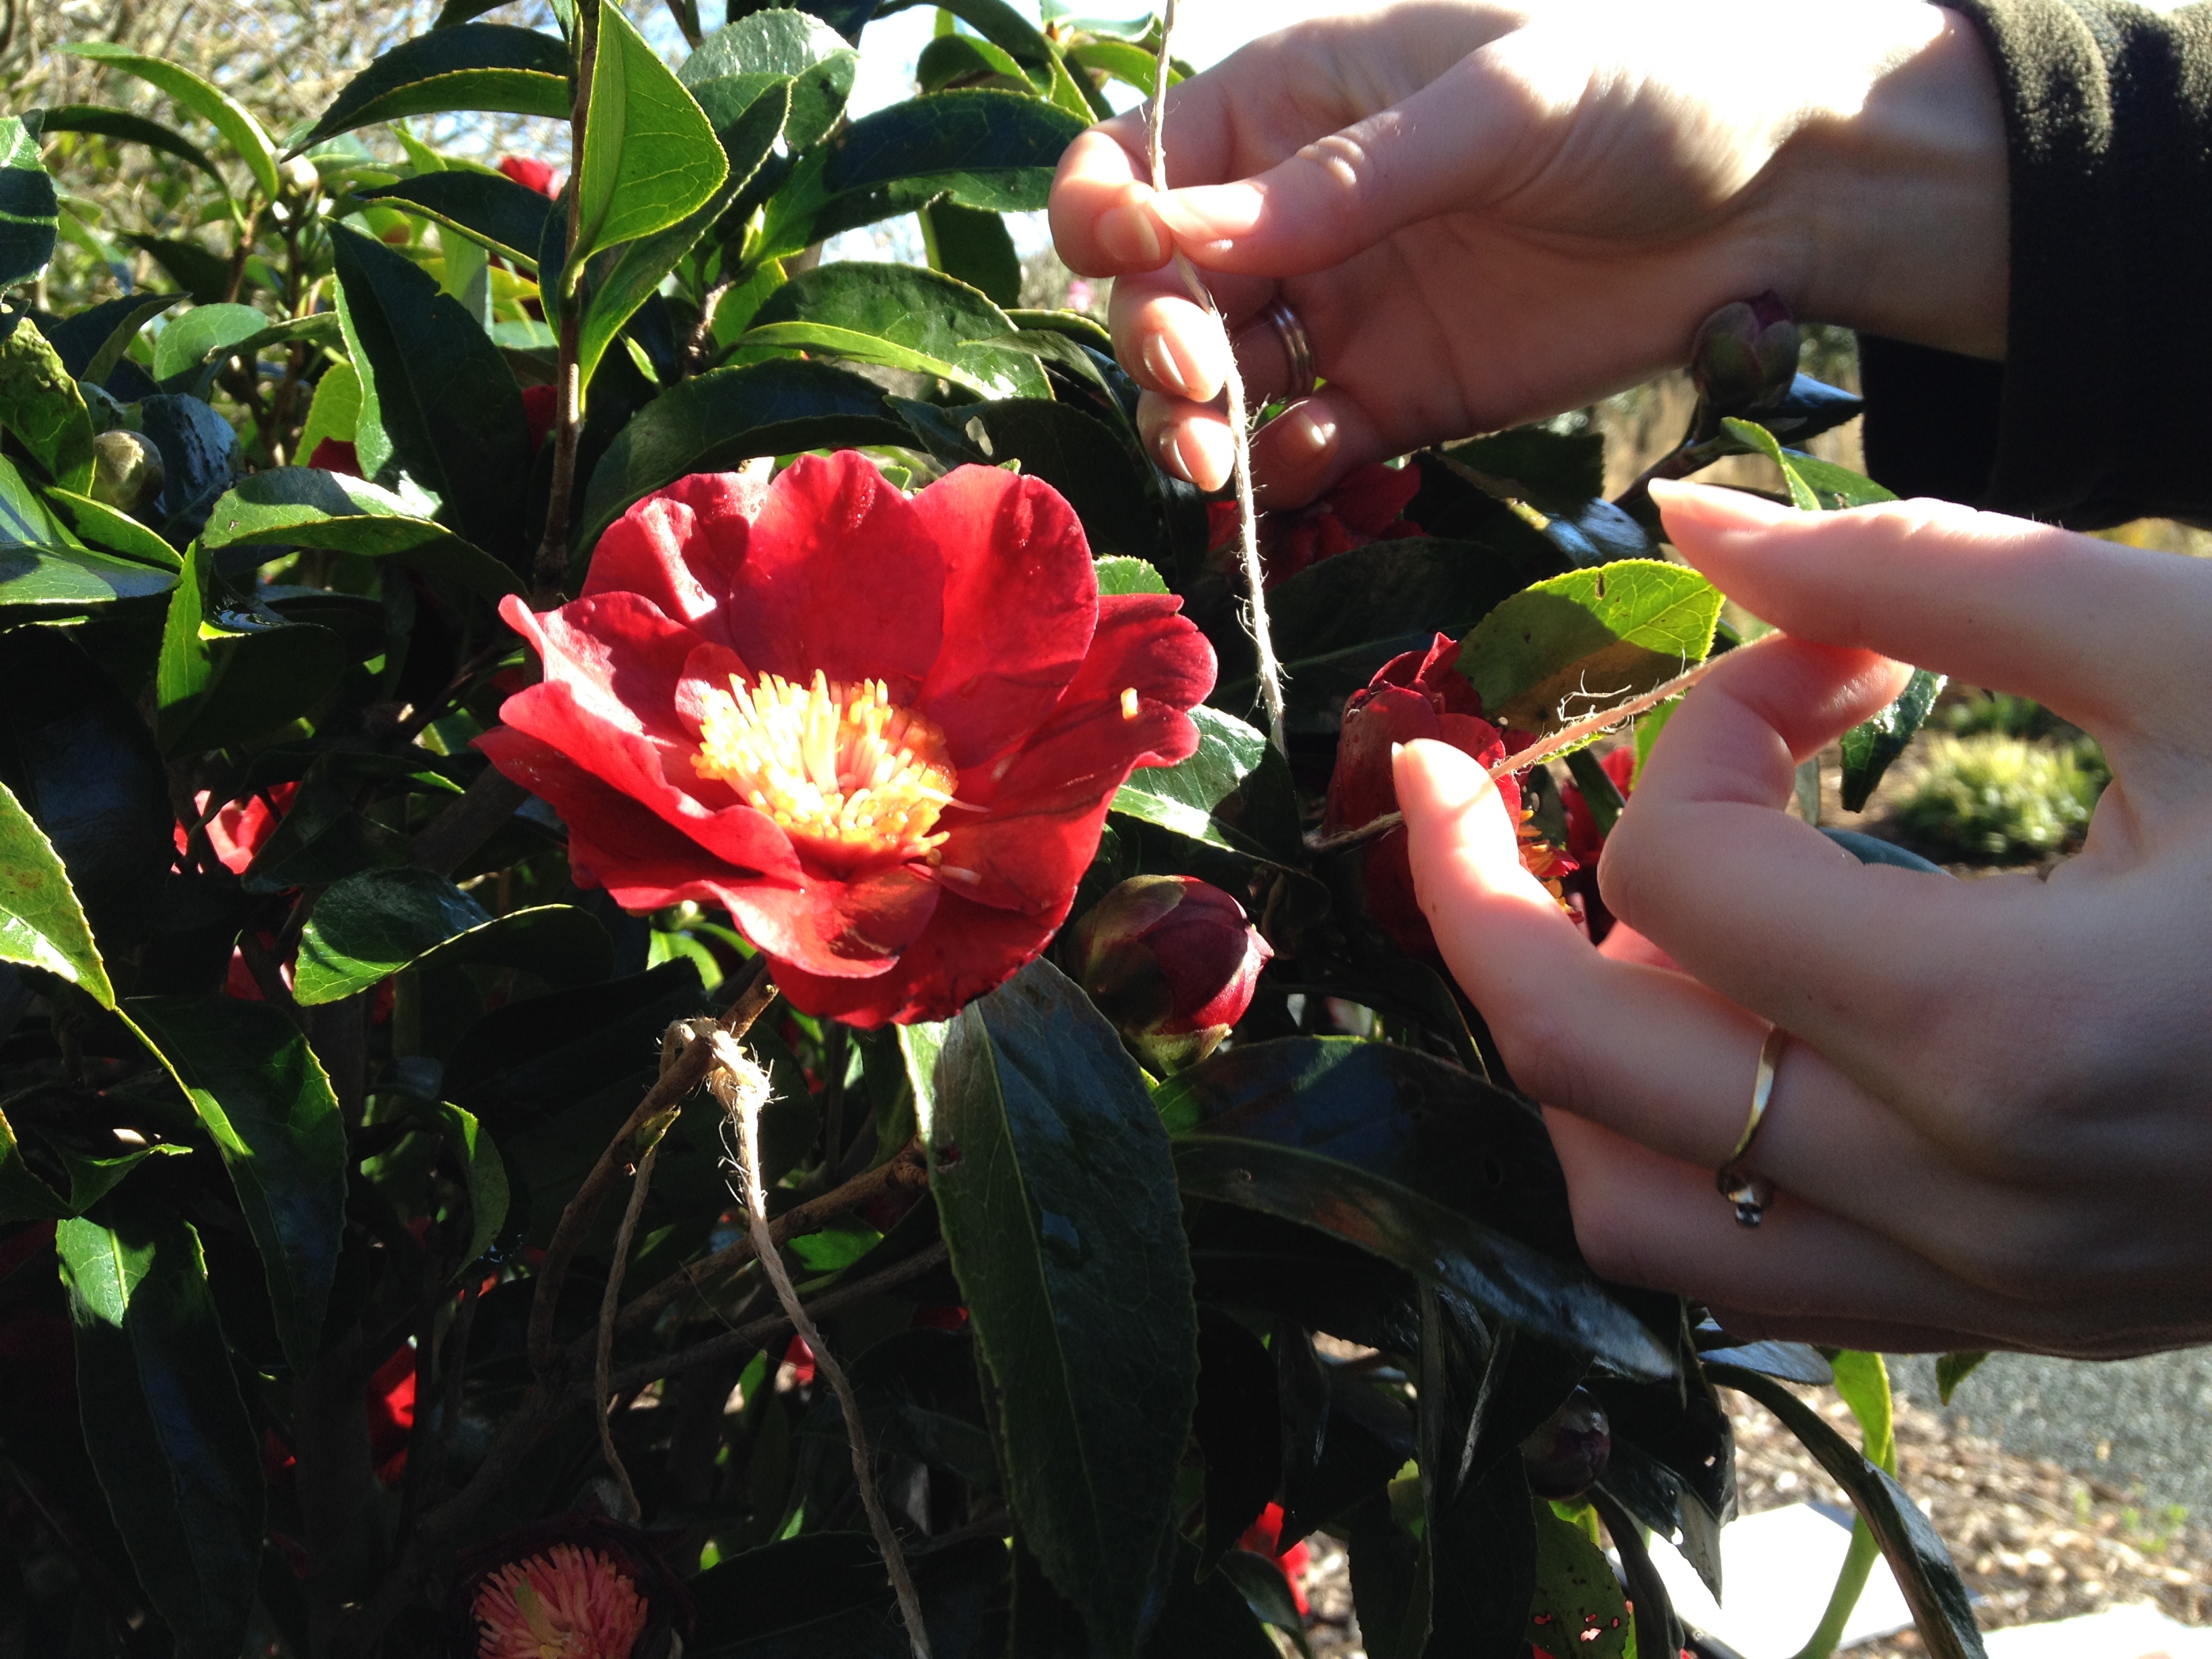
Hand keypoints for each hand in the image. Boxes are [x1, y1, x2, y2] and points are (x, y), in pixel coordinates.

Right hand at [1047, 0, 2005, 503]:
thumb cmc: (1649, 90)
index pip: (1141, 159)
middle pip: (1161, 287)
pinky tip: (1301, 471)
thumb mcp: (1499, 105)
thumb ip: (1342, 180)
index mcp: (1296, 100)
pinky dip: (1286, 470)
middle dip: (1152, 339)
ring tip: (1218, 464)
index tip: (1125, 262)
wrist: (1788, 190)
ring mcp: (1346, 309)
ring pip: (1217, 379)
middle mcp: (1297, 211)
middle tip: (1193, 384)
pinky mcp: (1401, 397)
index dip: (1106, 215)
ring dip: (1195, 424)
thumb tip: (1175, 234)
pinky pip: (1308, 445)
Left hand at [1395, 481, 2211, 1357]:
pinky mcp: (2019, 1313)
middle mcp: (1967, 1194)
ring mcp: (1986, 1284)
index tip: (1799, 653)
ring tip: (1612, 906)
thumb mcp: (2200, 644)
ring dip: (1569, 1043)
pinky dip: (1671, 1145)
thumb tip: (1690, 514)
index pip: (1677, 868)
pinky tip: (1713, 1024)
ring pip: (1631, 1209)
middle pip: (1576, 1064)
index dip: (1698, 714)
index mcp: (2007, 1029)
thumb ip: (1920, 564)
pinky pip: (1744, 1270)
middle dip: (1473, 896)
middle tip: (1448, 776)